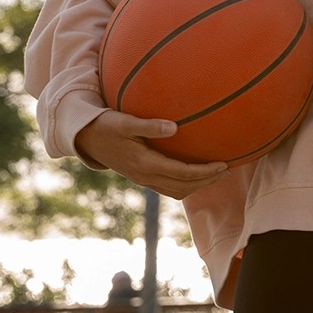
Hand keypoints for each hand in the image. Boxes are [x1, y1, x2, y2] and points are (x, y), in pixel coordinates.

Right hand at [74, 110, 228, 199]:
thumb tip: (174, 127)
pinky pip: (168, 187)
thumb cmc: (106, 125)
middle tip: (227, 170)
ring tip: (216, 174)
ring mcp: (142, 179)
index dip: (204, 172)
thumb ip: (149, 125)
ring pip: (176, 191)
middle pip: (183, 187)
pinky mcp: (141, 176)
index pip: (182, 173)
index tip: (223, 164)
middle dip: (206, 181)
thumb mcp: (124, 122)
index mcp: (144, 164)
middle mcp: (145, 176)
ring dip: (198, 185)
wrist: (86, 139)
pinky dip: (185, 183)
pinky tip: (195, 172)